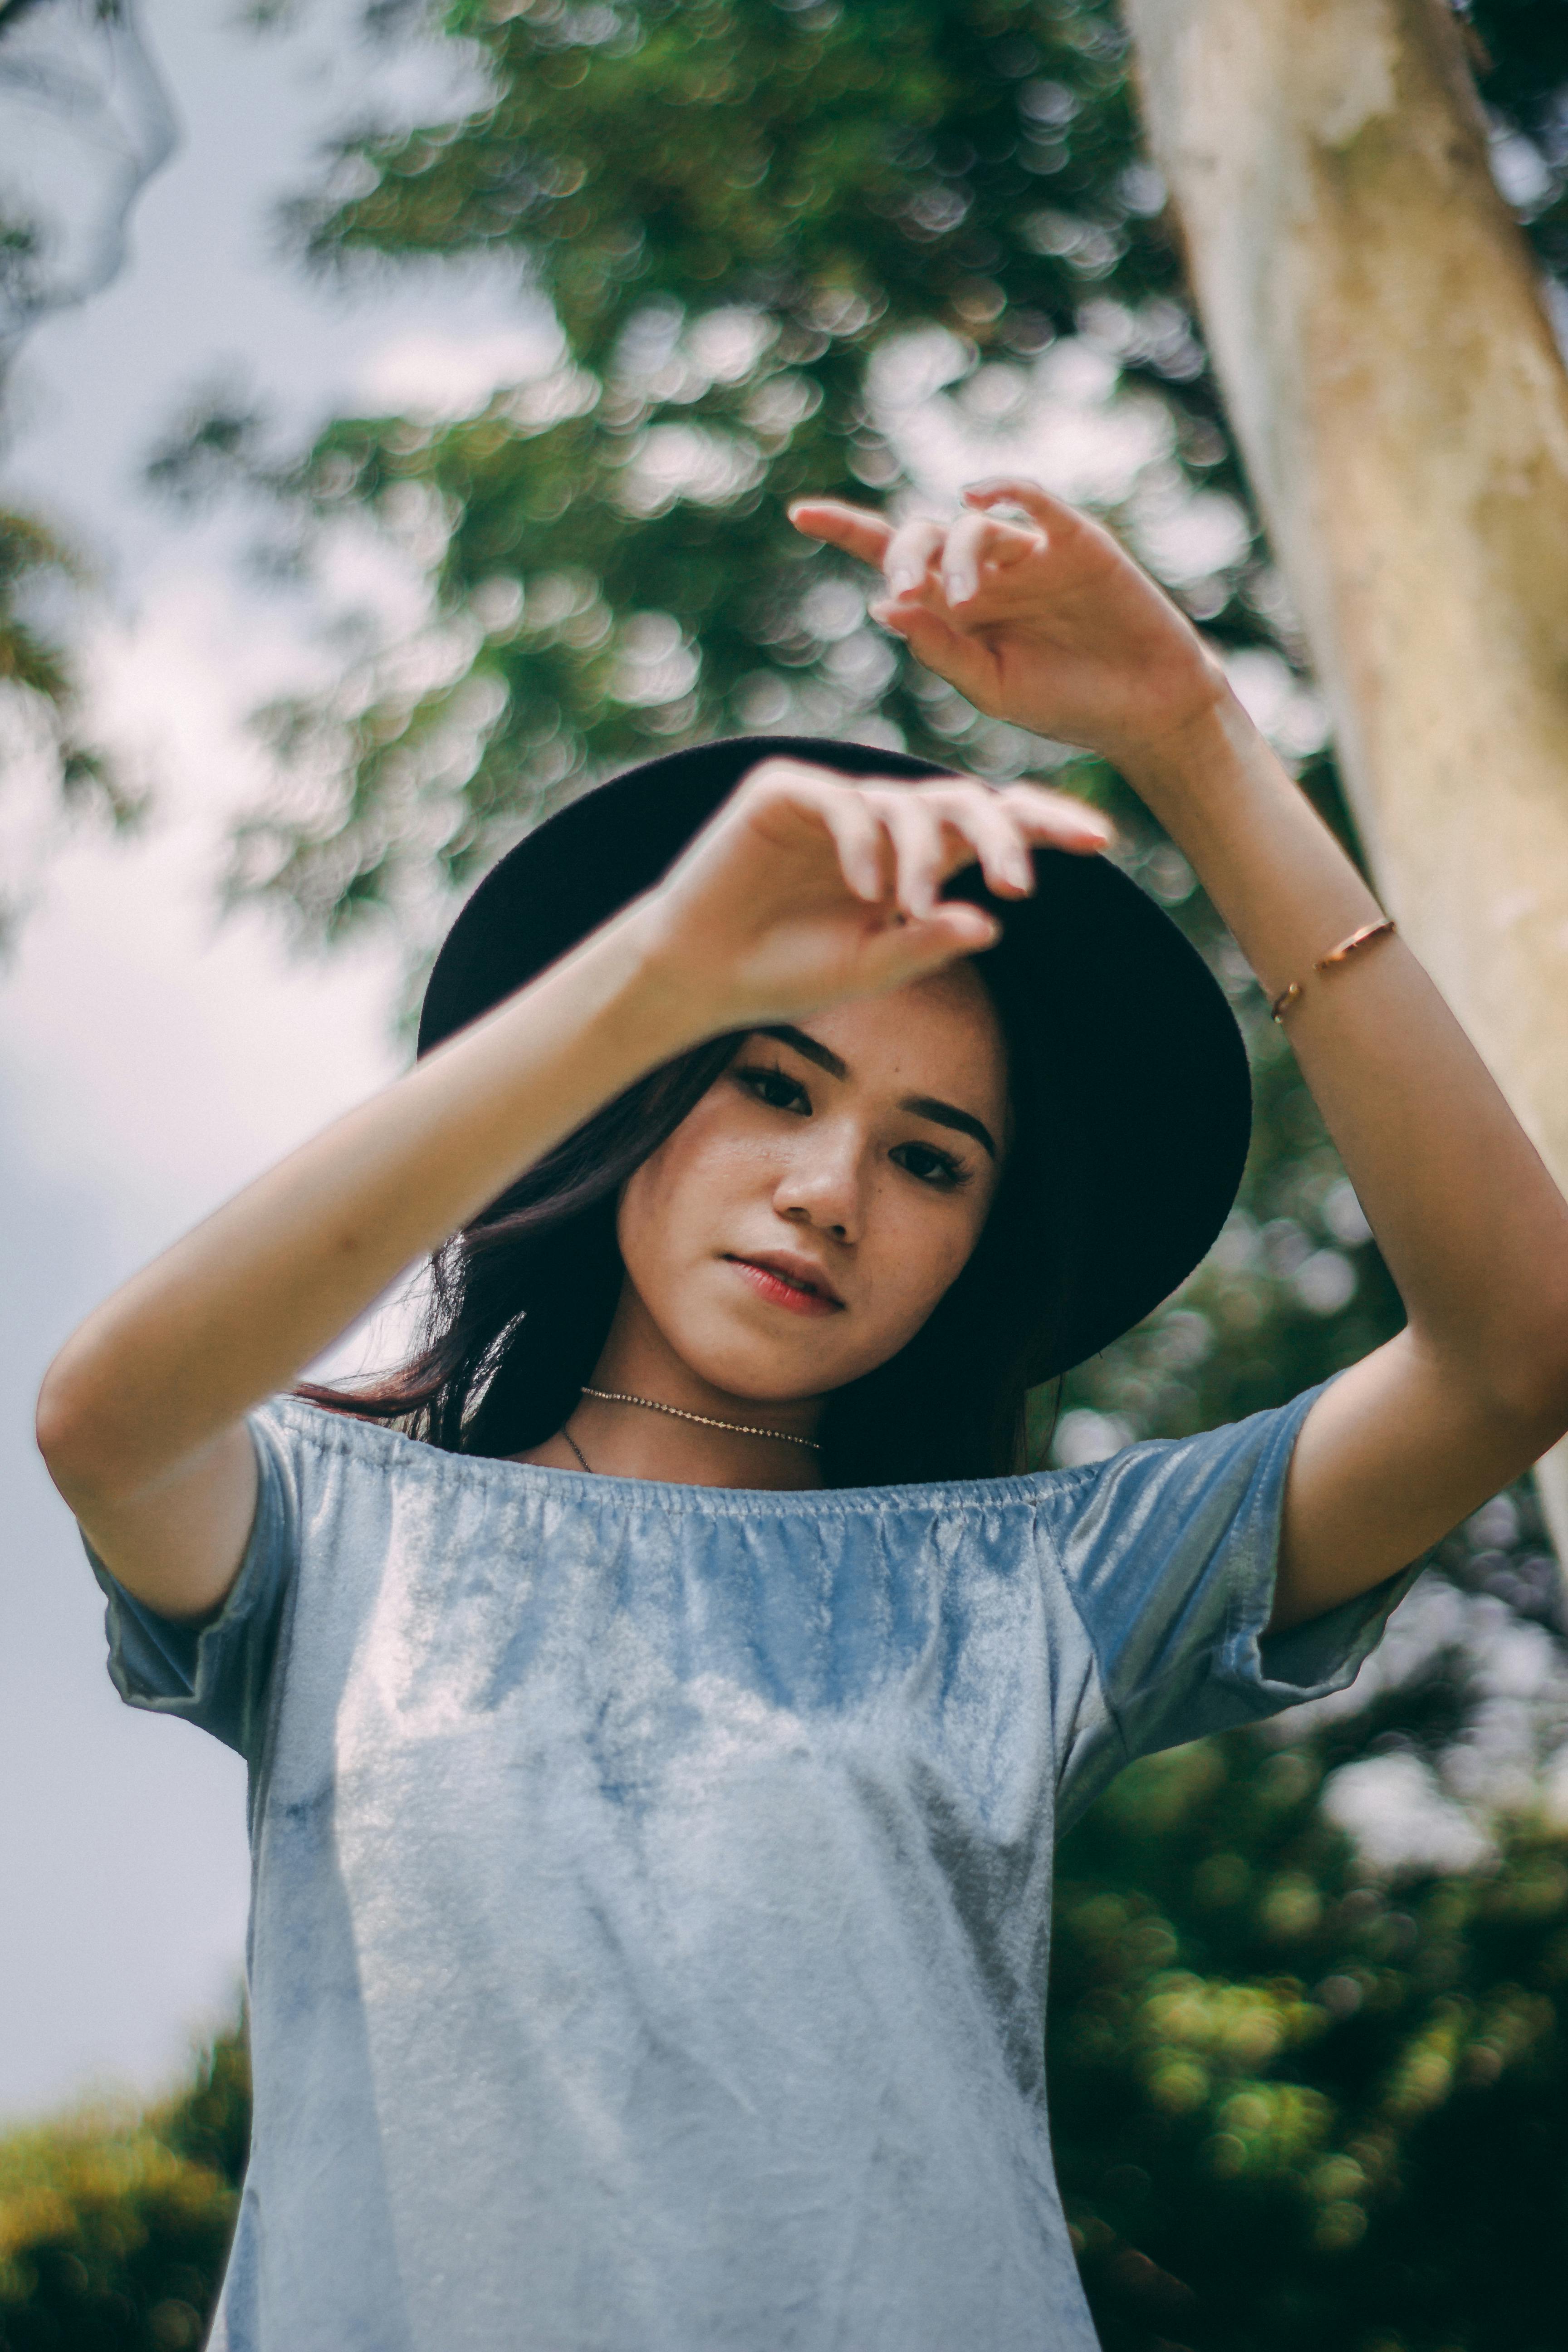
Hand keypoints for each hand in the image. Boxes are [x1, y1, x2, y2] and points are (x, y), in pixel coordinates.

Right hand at [629, 755, 1110, 1033]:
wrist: (699, 972)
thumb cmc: (785, 972)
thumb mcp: (870, 966)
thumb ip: (927, 943)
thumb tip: (993, 925)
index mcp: (913, 855)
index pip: (990, 826)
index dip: (1044, 825)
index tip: (1104, 844)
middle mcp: (882, 819)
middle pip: (963, 800)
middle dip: (1006, 832)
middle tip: (1025, 880)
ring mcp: (835, 799)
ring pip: (905, 804)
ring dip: (920, 858)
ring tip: (909, 909)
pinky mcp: (785, 791)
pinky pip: (842, 802)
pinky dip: (862, 843)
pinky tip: (865, 889)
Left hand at [789, 480, 1227, 770]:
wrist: (1144, 711)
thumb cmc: (1067, 705)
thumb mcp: (992, 688)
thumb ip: (940, 649)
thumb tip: (882, 606)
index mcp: (956, 608)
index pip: (893, 557)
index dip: (847, 531)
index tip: (799, 514)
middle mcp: (986, 572)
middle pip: (924, 535)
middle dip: (904, 553)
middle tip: (906, 592)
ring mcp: (1029, 554)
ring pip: (973, 526)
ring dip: (958, 555)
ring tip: (966, 600)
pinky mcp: (1075, 542)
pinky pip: (1035, 501)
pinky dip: (1006, 488)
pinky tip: (978, 495)